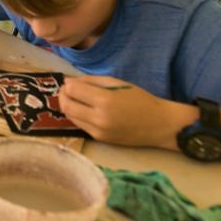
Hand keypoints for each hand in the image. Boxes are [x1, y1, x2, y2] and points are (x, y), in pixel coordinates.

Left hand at [58, 76, 185, 147]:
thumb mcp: (117, 83)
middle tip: (67, 89)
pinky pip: (80, 125)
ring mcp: (98, 131)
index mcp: (105, 100)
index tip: (70, 81)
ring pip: (70, 117)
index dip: (68, 84)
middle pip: (66, 106)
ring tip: (75, 98)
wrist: (158, 125)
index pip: (72, 91)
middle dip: (62, 95)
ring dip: (67, 106)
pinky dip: (77, 116)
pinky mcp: (99, 139)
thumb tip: (70, 82)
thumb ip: (92, 81)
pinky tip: (84, 109)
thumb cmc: (140, 99)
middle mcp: (99, 118)